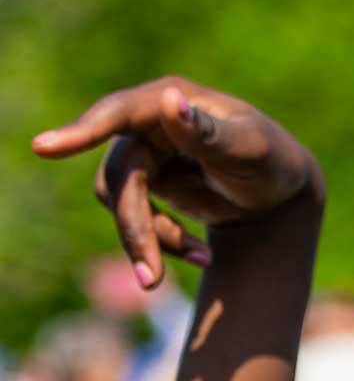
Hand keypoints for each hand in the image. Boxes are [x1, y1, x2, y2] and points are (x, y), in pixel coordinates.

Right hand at [32, 77, 322, 289]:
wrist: (281, 191)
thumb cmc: (270, 159)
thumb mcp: (248, 148)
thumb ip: (208, 131)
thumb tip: (169, 101)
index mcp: (168, 100)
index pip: (117, 115)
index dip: (81, 132)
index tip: (44, 148)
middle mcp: (148, 123)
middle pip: (120, 178)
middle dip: (136, 229)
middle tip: (152, 279)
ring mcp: (143, 154)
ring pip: (122, 203)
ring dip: (154, 239)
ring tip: (204, 259)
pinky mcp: (146, 183)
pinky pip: (136, 218)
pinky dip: (163, 242)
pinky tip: (203, 256)